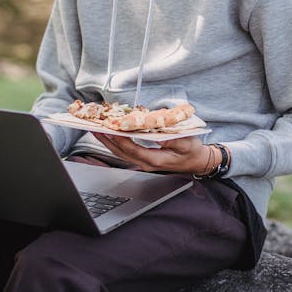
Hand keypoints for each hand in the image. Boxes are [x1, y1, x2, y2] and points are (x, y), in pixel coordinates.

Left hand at [93, 132, 215, 176]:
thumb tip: (159, 134)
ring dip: (108, 141)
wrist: (196, 161)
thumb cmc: (192, 151)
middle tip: (95, 128)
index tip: (111, 130)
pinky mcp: (143, 158)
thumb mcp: (187, 143)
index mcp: (155, 160)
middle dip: (107, 140)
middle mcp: (146, 163)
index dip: (121, 140)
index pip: (133, 150)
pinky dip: (116, 143)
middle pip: (121, 152)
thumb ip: (174, 139)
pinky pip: (125, 151)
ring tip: (97, 130)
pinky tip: (110, 135)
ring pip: (121, 153)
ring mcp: (143, 162)